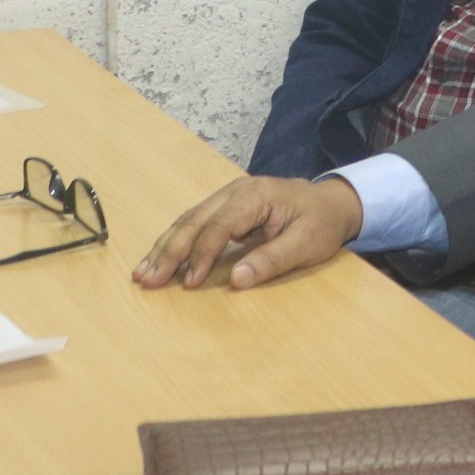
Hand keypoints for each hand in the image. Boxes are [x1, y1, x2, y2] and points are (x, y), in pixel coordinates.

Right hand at [133, 174, 362, 291]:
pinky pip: (194, 224)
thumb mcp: (307, 244)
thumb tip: (236, 280)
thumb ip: (272, 260)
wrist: (333, 203)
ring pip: (188, 221)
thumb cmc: (322, 223)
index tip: (188, 283)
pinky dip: (174, 242)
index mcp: (257, 195)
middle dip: (169, 251)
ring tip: (141, 274)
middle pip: (195, 220)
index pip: (220, 225)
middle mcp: (236, 191)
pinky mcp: (225, 207)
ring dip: (164, 248)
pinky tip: (157, 260)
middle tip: (146, 280)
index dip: (202, 255)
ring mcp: (228, 196)